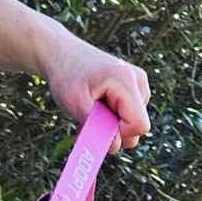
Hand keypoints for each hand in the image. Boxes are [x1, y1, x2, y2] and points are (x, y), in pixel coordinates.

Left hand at [38, 25, 150, 151]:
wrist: (62, 54)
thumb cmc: (67, 77)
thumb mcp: (76, 104)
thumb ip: (97, 127)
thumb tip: (116, 146)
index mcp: (126, 81)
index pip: (139, 125)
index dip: (120, 134)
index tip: (98, 126)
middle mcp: (138, 80)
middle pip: (138, 127)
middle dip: (115, 131)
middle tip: (91, 118)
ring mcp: (138, 83)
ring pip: (133, 124)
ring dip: (112, 125)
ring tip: (92, 109)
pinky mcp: (134, 88)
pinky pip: (130, 116)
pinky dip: (113, 118)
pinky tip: (98, 106)